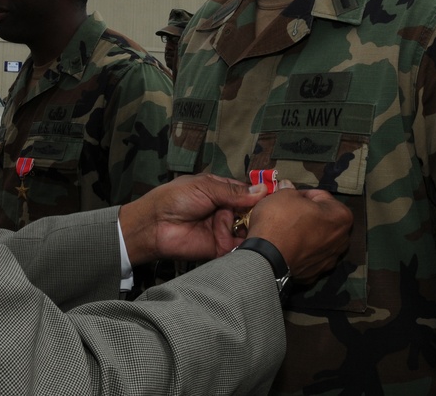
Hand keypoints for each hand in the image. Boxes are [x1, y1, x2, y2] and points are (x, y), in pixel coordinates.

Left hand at [119, 174, 268, 264]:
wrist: (154, 225)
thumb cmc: (174, 199)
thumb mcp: (206, 188)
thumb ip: (234, 192)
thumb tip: (261, 191)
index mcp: (221, 191)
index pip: (247, 192)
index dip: (262, 194)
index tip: (280, 195)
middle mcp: (225, 210)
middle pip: (251, 212)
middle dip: (263, 212)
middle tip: (277, 212)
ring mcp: (224, 229)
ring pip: (249, 229)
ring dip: (258, 228)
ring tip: (270, 225)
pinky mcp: (221, 248)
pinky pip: (240, 247)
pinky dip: (250, 245)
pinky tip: (260, 240)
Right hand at [246, 187, 351, 281]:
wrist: (266, 257)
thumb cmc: (280, 220)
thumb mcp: (283, 195)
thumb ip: (290, 190)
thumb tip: (288, 187)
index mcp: (341, 216)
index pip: (322, 196)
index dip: (303, 194)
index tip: (289, 197)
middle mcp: (343, 240)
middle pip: (323, 220)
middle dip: (308, 215)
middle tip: (288, 212)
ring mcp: (330, 259)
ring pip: (318, 240)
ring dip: (306, 233)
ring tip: (286, 231)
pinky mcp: (316, 274)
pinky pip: (309, 257)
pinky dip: (300, 251)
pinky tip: (287, 247)